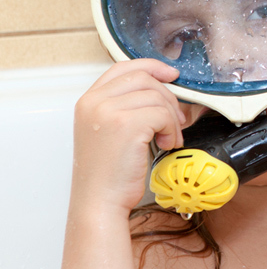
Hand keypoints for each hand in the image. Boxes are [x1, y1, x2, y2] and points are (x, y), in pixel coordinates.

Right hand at [72, 60, 185, 212]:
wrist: (99, 201)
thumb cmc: (108, 172)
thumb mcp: (109, 130)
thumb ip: (127, 106)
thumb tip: (165, 89)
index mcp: (88, 100)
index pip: (123, 67)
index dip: (151, 67)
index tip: (171, 75)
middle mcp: (94, 102)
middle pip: (144, 79)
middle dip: (168, 98)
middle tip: (176, 121)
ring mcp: (108, 111)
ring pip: (157, 97)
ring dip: (172, 118)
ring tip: (168, 138)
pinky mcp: (127, 125)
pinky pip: (163, 114)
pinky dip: (172, 129)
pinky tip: (166, 144)